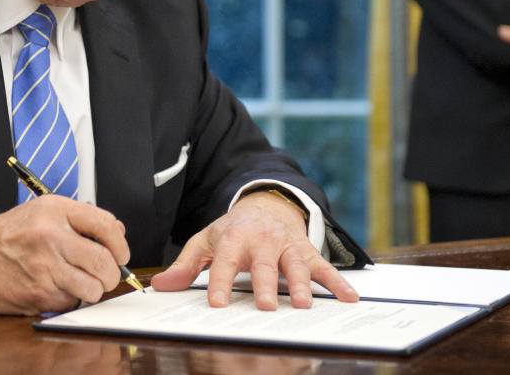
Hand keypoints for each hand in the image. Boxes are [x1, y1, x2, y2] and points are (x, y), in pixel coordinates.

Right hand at [0, 195, 129, 314]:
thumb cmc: (4, 236)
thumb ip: (79, 219)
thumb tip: (116, 231)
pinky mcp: (38, 293)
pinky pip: (72, 302)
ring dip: (93, 290)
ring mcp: (45, 266)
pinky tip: (55, 288)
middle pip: (105, 261)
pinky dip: (70, 300)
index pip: (105, 225)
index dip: (120, 243)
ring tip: (80, 283)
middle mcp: (51, 236)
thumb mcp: (40, 212)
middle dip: (111, 273)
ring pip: (94, 287)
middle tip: (105, 274)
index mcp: (55, 210)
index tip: (121, 253)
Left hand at [150, 190, 357, 309]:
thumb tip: (160, 287)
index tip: (217, 304)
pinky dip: (338, 282)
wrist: (265, 204)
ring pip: (294, 265)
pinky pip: (324, 266)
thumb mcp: (206, 241)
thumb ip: (185, 265)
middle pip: (262, 265)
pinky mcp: (306, 250)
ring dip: (300, 284)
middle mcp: (261, 241)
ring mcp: (286, 245)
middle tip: (265, 305)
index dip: (219, 283)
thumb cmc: (232, 230)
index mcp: (233, 239)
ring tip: (303, 304)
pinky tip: (349, 298)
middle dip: (264, 285)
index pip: (224, 262)